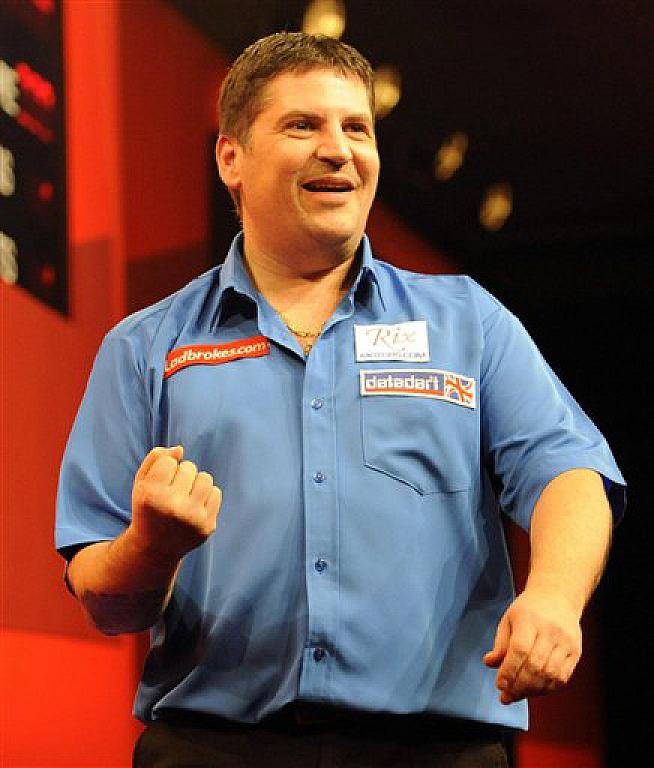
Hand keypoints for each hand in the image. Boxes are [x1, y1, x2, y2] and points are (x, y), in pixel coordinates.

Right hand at [129, 446, 221, 562]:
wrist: (155, 548)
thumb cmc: (148, 508)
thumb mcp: (141, 483)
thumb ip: (155, 459)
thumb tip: (179, 450)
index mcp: (151, 496)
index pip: (169, 461)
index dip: (164, 469)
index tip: (159, 484)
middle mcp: (172, 508)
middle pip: (189, 467)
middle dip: (181, 475)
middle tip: (172, 492)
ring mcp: (192, 518)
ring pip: (205, 478)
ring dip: (196, 482)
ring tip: (185, 495)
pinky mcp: (207, 526)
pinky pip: (216, 493)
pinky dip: (206, 496)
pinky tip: (194, 506)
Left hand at [483, 588, 581, 703]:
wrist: (558, 596)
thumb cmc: (529, 610)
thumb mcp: (509, 619)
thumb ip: (500, 643)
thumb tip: (490, 664)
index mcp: (530, 619)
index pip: (520, 649)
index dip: (509, 670)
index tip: (500, 685)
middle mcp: (551, 631)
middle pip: (535, 665)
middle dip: (519, 686)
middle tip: (506, 696)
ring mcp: (566, 642)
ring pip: (550, 675)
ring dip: (532, 691)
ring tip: (518, 695)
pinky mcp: (575, 652)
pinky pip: (562, 678)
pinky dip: (547, 689)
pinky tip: (534, 691)